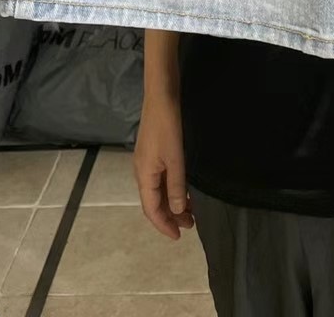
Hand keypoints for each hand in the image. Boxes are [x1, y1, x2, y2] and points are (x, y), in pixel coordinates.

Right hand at [134, 93, 194, 240]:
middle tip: (190, 224)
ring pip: (158, 191)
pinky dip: (172, 189)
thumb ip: (176, 186)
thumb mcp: (175, 159)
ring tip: (190, 210)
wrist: (161, 96)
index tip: (179, 236)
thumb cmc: (168, 128)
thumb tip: (176, 212)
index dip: (164, 225)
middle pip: (154, 202)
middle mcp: (142, 172)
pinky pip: (161, 179)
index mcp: (144, 176)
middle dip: (170, 216)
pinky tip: (184, 189)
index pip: (151, 209)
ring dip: (172, 203)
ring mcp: (147, 162)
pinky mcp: (153, 152)